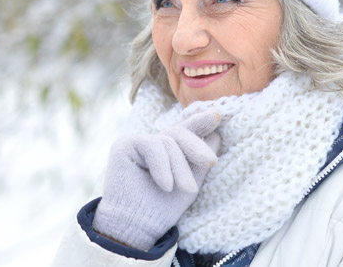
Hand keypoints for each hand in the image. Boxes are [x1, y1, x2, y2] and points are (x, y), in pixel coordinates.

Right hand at [92, 110, 220, 250]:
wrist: (136, 228)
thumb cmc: (161, 210)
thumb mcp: (189, 185)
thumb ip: (199, 163)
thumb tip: (216, 136)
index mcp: (167, 152)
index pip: (184, 132)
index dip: (200, 122)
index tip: (218, 116)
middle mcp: (152, 144)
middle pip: (179, 133)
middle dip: (197, 146)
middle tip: (211, 162)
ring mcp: (137, 143)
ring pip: (168, 141)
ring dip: (180, 167)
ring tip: (187, 189)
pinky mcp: (124, 145)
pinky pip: (152, 145)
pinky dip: (162, 166)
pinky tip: (166, 186)